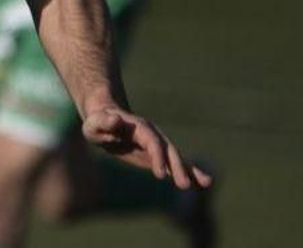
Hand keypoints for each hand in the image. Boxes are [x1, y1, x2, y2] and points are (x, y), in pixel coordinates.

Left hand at [82, 106, 212, 188]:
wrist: (106, 118)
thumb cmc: (97, 122)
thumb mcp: (95, 121)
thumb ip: (104, 122)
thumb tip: (115, 120)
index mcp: (139, 128)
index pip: (152, 142)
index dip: (157, 156)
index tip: (160, 174)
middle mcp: (152, 135)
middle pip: (168, 150)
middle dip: (177, 167)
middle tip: (184, 185)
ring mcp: (157, 145)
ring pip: (176, 157)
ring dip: (190, 170)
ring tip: (207, 183)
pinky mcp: (157, 155)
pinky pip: (175, 164)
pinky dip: (188, 172)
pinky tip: (201, 184)